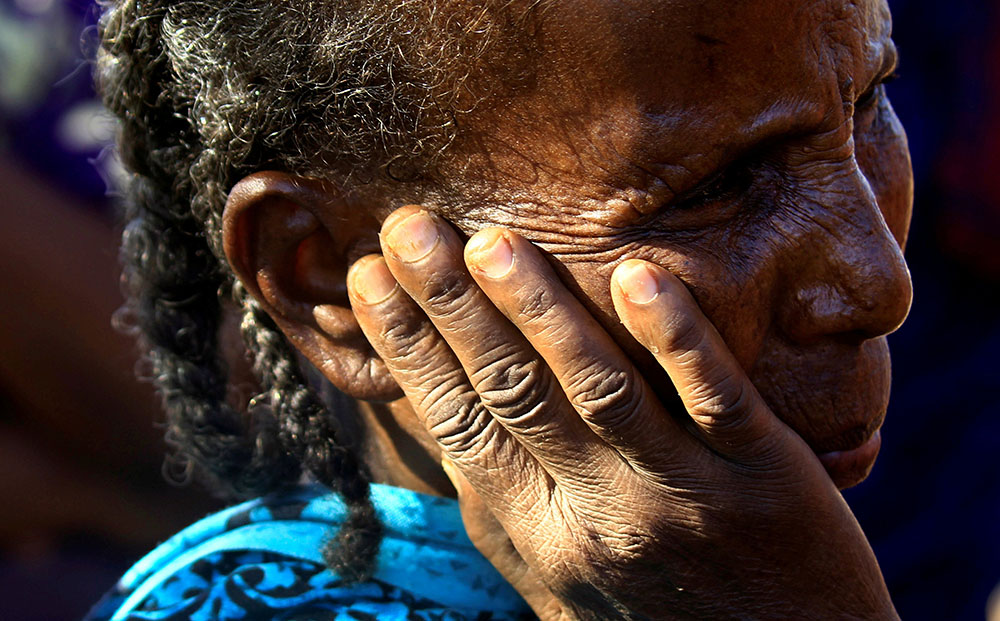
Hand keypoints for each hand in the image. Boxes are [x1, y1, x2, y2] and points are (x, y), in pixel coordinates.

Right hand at [347, 206, 896, 619]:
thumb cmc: (650, 614)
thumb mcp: (555, 578)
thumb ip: (503, 497)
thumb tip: (442, 411)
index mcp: (537, 529)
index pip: (458, 422)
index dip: (409, 347)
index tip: (368, 276)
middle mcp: (596, 512)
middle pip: (512, 395)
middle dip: (452, 308)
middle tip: (407, 226)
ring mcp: (680, 495)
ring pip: (600, 392)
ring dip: (542, 314)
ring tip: (492, 244)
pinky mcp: (764, 481)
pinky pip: (716, 402)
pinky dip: (675, 340)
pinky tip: (639, 278)